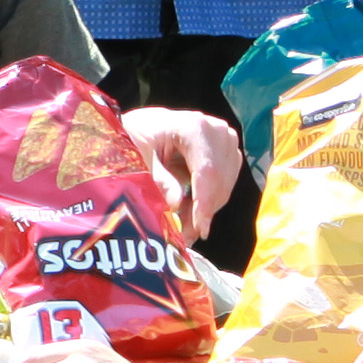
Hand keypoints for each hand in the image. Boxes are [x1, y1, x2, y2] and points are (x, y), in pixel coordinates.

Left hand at [122, 106, 241, 236]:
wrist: (143, 126)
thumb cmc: (136, 136)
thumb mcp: (139, 156)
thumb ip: (158, 179)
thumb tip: (177, 204)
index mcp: (193, 127)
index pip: (207, 170)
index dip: (204, 203)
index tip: (199, 229)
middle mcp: (215, 131)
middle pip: (220, 180)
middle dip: (204, 211)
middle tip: (187, 237)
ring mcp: (224, 140)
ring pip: (225, 185)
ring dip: (206, 209)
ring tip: (185, 228)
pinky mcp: (226, 152)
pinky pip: (224, 183)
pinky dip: (208, 200)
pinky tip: (190, 213)